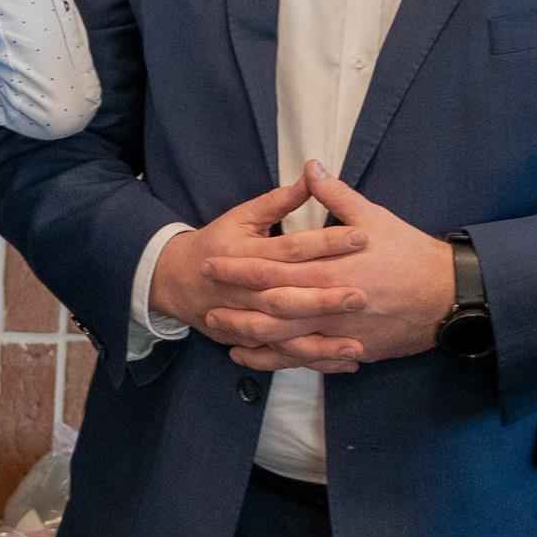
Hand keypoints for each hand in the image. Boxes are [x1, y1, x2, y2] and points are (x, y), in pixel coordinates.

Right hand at [149, 170, 370, 373]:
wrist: (173, 281)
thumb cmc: (215, 243)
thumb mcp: (241, 217)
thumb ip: (278, 201)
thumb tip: (312, 174)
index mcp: (244, 254)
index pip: (290, 248)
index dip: (325, 243)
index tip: (362, 237)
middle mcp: (243, 291)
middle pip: (286, 296)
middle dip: (323, 299)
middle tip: (362, 295)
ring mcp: (243, 319)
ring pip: (282, 334)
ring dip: (319, 342)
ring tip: (356, 344)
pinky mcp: (247, 340)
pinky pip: (281, 356)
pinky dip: (313, 361)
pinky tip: (346, 361)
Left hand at [200, 164, 453, 370]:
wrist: (451, 294)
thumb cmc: (411, 253)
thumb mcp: (374, 218)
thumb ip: (336, 196)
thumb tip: (310, 167)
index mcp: (330, 270)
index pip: (272, 270)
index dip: (238, 269)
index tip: (210, 263)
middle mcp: (331, 305)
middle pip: (272, 311)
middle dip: (236, 310)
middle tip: (206, 308)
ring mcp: (342, 331)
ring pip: (286, 342)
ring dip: (252, 339)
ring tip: (223, 334)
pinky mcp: (354, 348)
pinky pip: (309, 359)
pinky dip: (280, 361)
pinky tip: (257, 357)